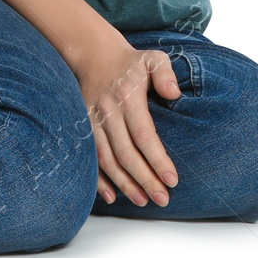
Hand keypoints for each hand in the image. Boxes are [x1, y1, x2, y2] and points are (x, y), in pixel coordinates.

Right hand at [73, 36, 180, 206]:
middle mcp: (109, 111)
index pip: (144, 135)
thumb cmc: (132, 63)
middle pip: (126, 154)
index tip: (172, 180)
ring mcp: (93, 121)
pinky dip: (99, 180)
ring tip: (143, 201)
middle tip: (163, 199)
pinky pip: (90, 158)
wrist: (94, 56)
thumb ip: (166, 73)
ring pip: (107, 160)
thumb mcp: (153, 59)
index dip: (157, 160)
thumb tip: (174, 94)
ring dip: (124, 184)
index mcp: (128, 97)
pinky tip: (112, 196)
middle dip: (145, 179)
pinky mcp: (84, 127)